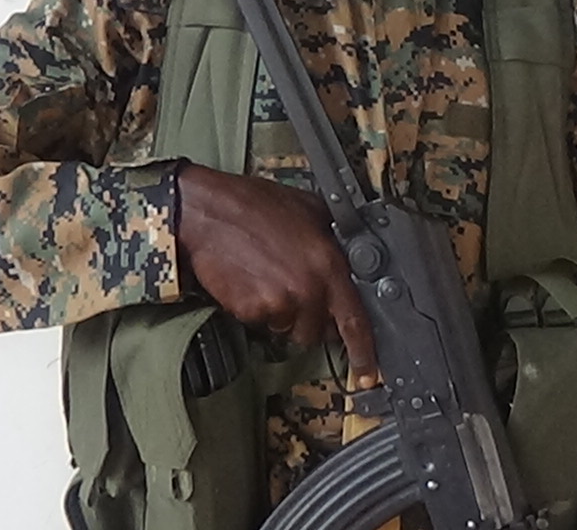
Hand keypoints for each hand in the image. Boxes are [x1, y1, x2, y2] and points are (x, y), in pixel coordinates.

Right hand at [176, 162, 378, 388]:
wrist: (208, 212)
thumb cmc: (255, 205)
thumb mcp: (311, 210)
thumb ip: (334, 241)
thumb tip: (349, 260)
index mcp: (328, 264)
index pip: (354, 321)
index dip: (364, 351)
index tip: (368, 371)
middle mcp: (309, 289)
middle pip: (317, 331)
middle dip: (309, 319)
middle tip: (293, 290)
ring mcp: (279, 303)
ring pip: (287, 328)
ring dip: (281, 313)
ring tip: (267, 277)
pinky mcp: (251, 311)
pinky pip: (260, 322)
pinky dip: (255, 308)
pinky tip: (249, 279)